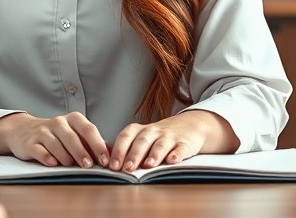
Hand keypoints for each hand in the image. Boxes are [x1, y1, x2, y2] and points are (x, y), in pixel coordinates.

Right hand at [0, 111, 108, 167]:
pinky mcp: (30, 142)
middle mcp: (58, 122)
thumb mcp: (75, 134)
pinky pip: (40, 150)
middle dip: (82, 153)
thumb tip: (113, 154)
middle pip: (73, 138)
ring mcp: (43, 132)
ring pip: (56, 144)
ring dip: (66, 157)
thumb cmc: (57, 135)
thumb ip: (92, 143)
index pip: (89, 130)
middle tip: (89, 166)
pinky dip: (47, 157)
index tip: (105, 160)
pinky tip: (53, 163)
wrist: (24, 131)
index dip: (98, 145)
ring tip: (70, 165)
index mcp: (73, 119)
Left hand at [108, 109, 238, 171]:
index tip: (112, 165)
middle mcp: (154, 132)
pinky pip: (181, 148)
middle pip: (142, 141)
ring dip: (154, 154)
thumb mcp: (142, 137)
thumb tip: (105, 161)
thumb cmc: (160, 136)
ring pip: (161, 144)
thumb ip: (126, 147)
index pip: (126, 137)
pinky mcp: (186, 143)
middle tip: (127, 169)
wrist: (190, 125)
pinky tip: (172, 160)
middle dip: (133, 155)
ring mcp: (170, 137)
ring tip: (148, 165)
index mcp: (140, 131)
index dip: (118, 150)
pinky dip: (177, 154)